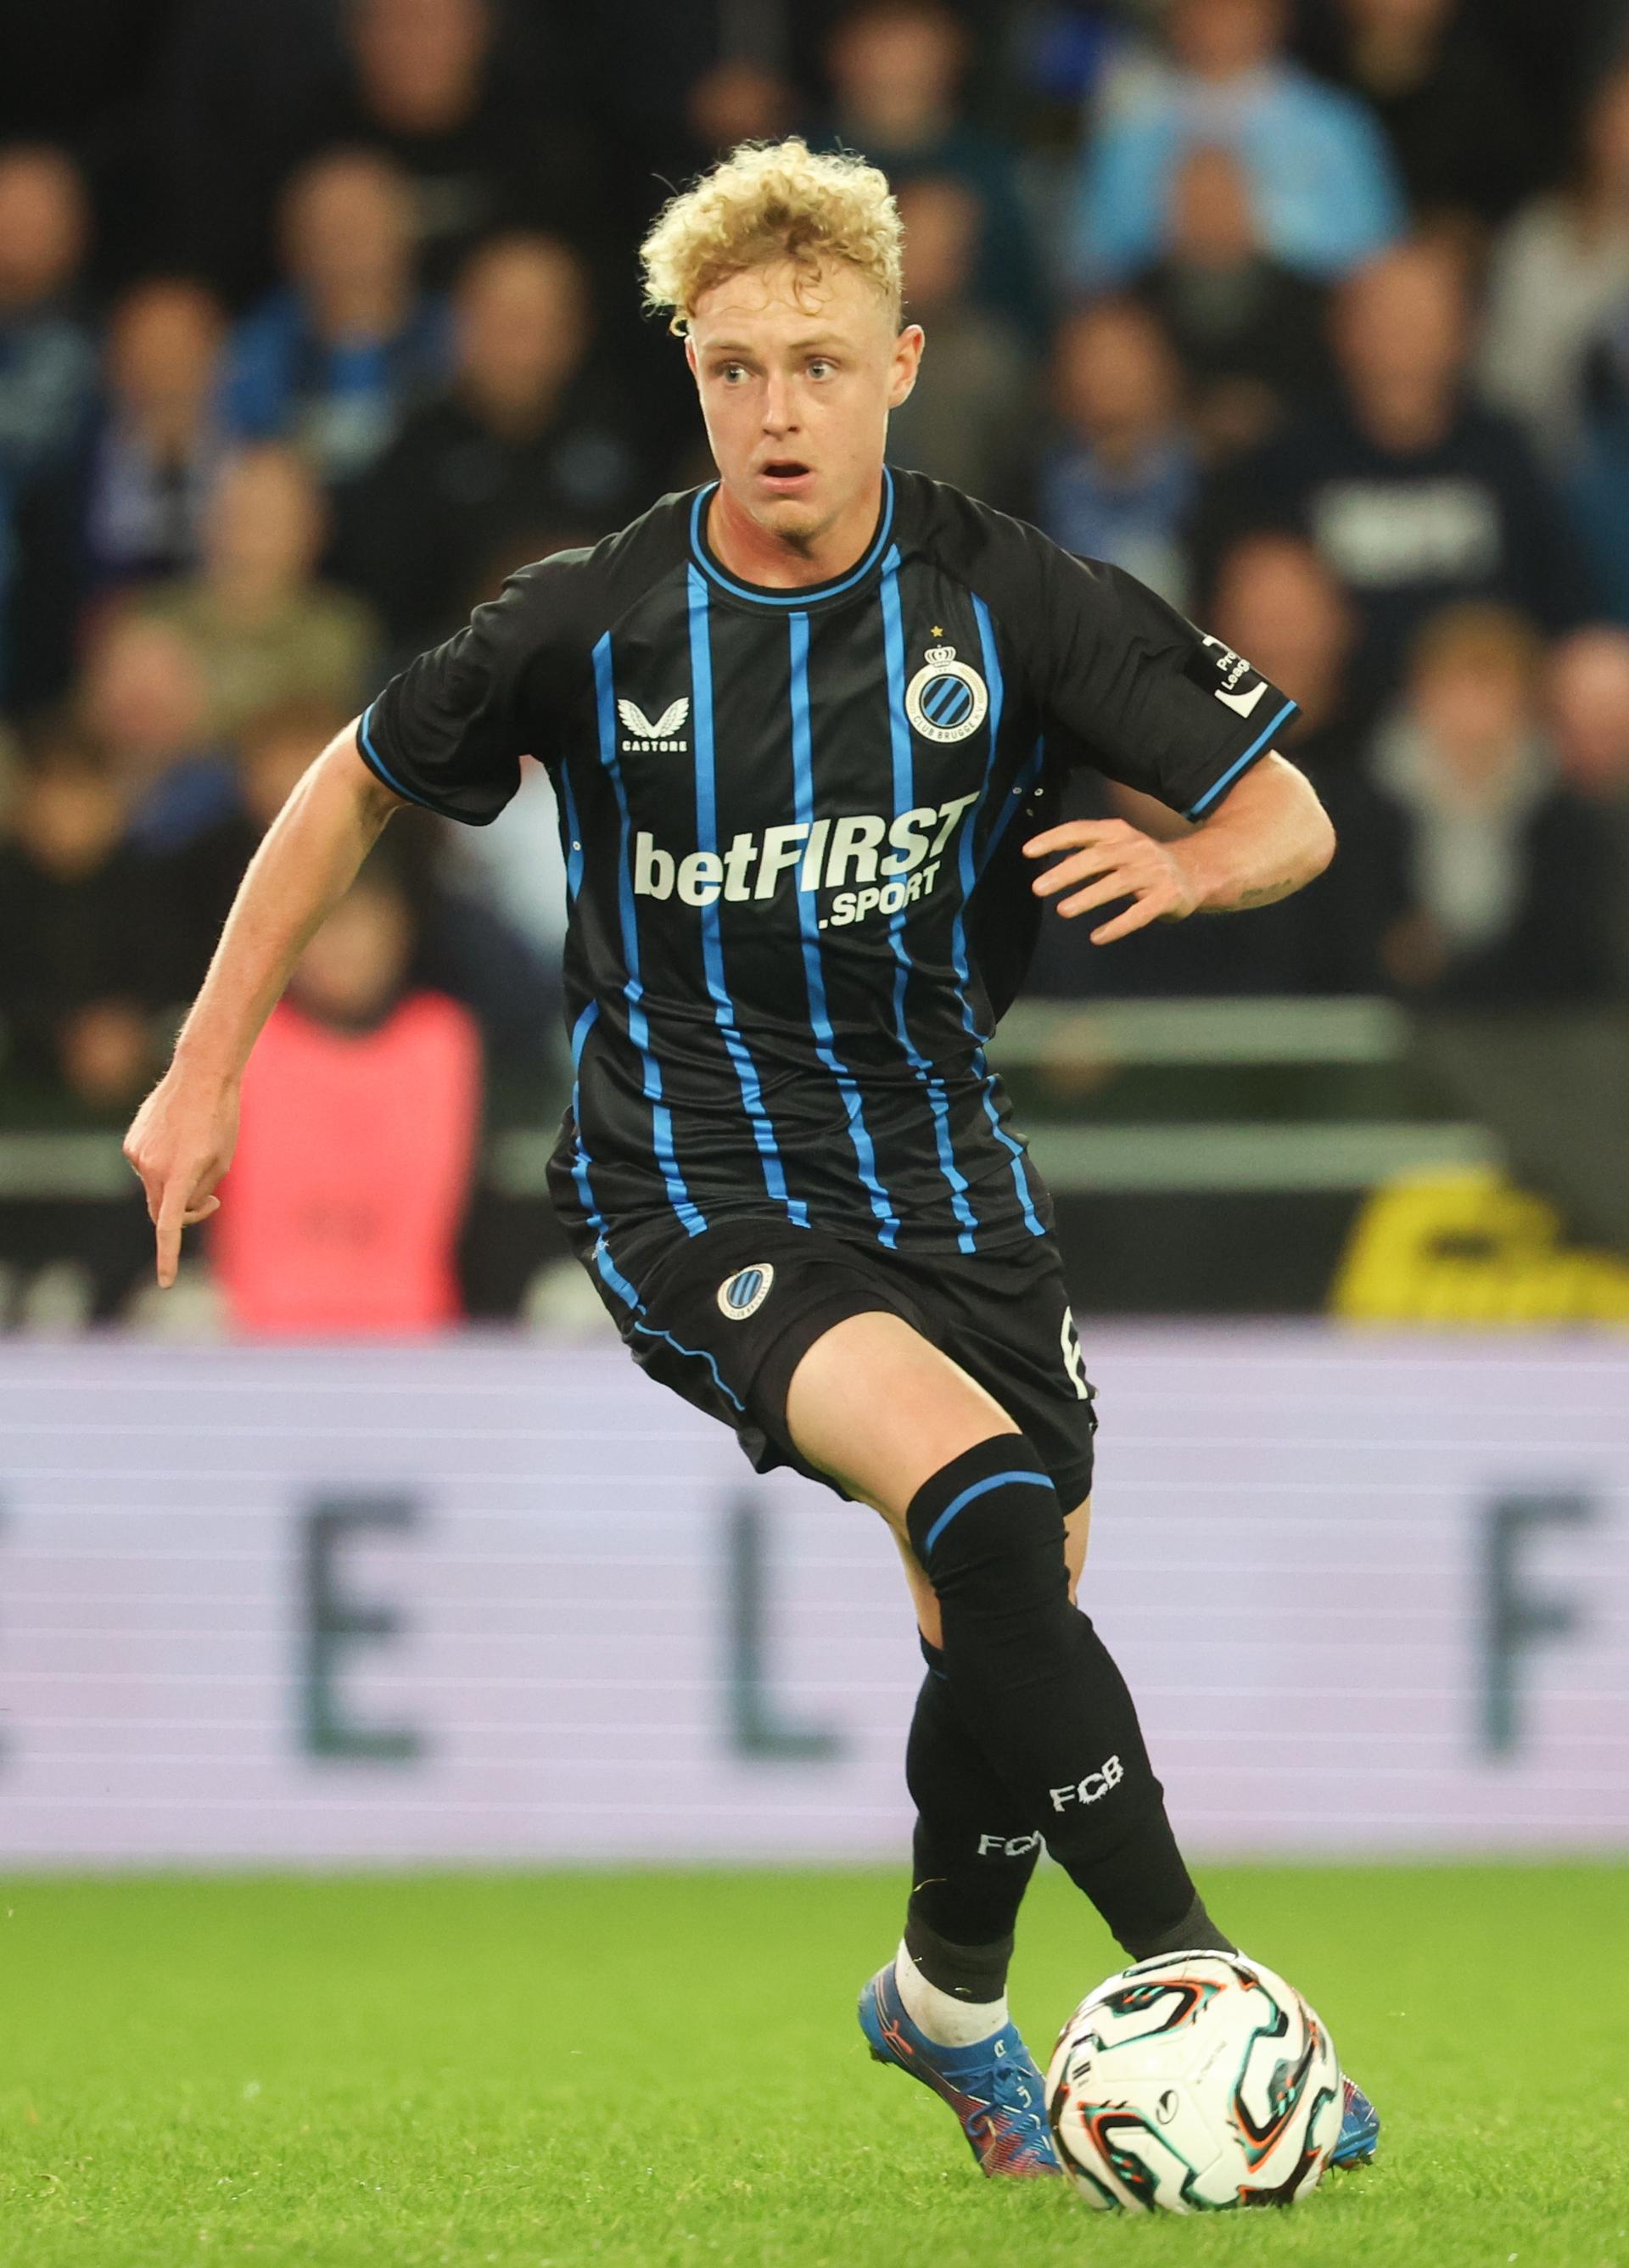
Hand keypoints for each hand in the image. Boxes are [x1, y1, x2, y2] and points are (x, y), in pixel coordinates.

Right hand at [122, 1063, 240, 1287]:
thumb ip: (200, 1193)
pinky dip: (163, 1166)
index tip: (166, 1281)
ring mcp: (137, 1156)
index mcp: (179, 1176)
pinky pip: (147, 1167)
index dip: (168, 1256)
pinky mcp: (130, 1143)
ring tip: (199, 1154)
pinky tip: (180, 1141)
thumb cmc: (221, 1119)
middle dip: (183, 1214)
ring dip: (174, 1186)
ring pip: (154, 1189)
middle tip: (211, 1202)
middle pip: (161, 1212)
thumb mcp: (222, 1163)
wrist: (200, 1075)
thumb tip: (182, 1207)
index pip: (169, 1227)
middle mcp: (152, 1169)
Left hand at [1024, 818, 1201, 943]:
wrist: (1196, 871)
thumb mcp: (1119, 848)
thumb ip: (1088, 856)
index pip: (1081, 831)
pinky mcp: (1166, 897)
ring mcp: (1153, 873)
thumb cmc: (1145, 862)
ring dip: (1088, 896)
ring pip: (1117, 884)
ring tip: (1063, 910)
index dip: (1053, 839)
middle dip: (1065, 872)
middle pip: (1097, 858)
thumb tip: (1052, 870)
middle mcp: (1136, 849)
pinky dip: (1118, 926)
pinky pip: (1139, 913)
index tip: (1027, 851)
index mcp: (1119, 833)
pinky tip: (1097, 936)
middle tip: (1038, 887)